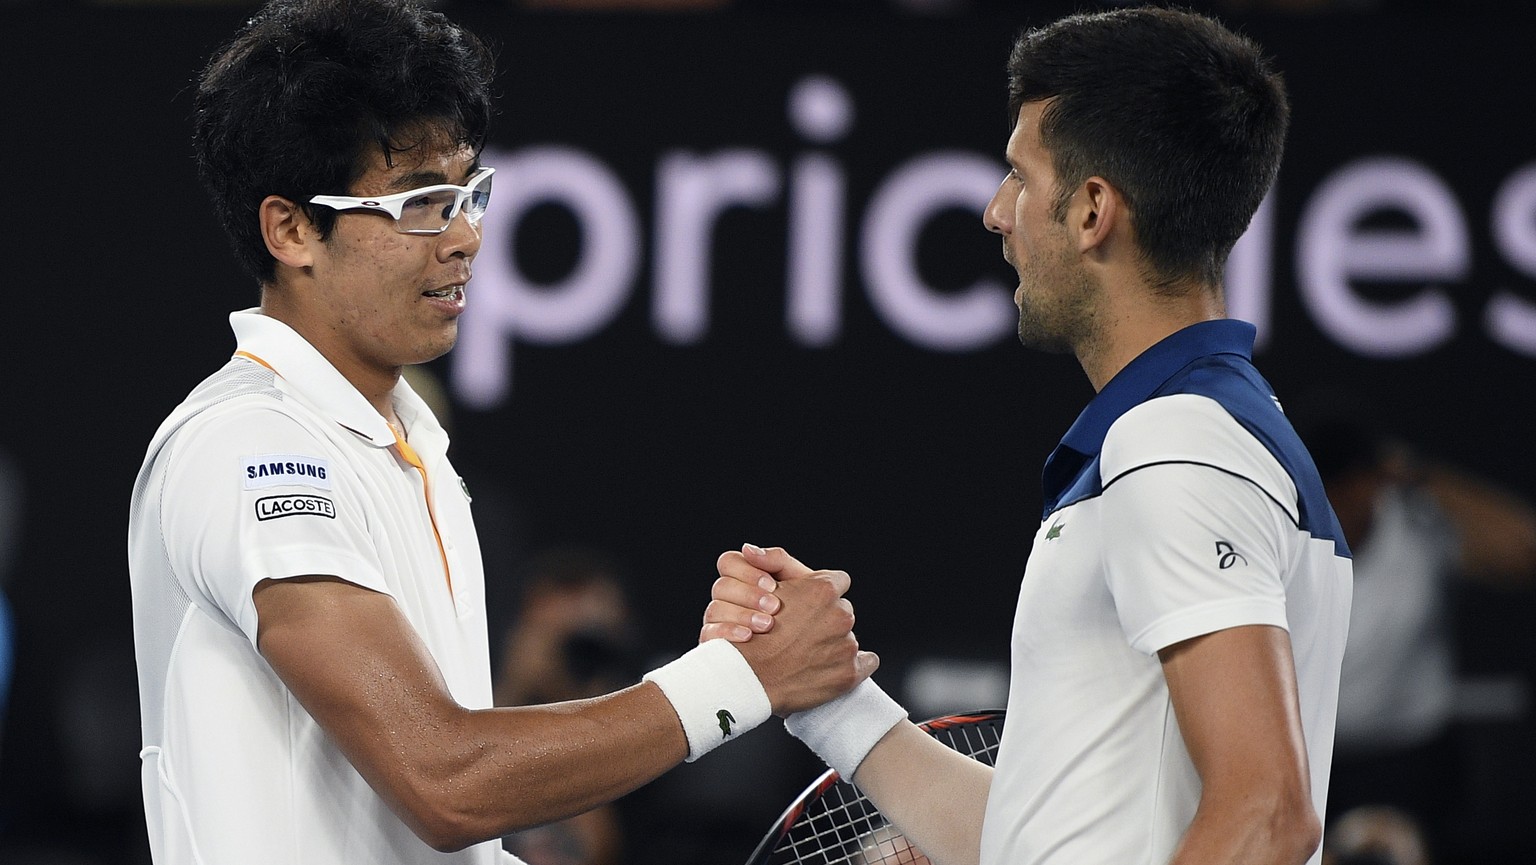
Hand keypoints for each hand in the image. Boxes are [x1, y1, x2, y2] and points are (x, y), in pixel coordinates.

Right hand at [701, 544, 810, 642]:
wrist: (813, 648)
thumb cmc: (807, 610)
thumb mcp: (800, 582)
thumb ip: (777, 561)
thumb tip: (748, 548)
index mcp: (743, 578)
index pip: (729, 562)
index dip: (747, 572)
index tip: (772, 585)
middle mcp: (728, 597)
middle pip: (721, 586)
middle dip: (749, 595)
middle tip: (774, 607)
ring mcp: (720, 620)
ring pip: (714, 609)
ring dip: (741, 614)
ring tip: (767, 625)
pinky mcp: (717, 643)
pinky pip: (708, 634)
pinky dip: (727, 632)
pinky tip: (748, 636)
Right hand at [702, 544, 877, 714]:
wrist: (746, 679)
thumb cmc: (751, 633)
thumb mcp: (762, 587)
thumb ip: (777, 563)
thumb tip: (765, 552)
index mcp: (823, 591)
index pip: (837, 580)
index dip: (821, 591)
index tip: (811, 602)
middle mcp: (840, 615)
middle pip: (842, 609)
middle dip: (825, 617)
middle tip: (802, 631)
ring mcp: (846, 645)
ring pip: (847, 636)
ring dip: (832, 641)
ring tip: (806, 653)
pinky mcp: (849, 673)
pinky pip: (867, 662)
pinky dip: (857, 664)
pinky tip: (838, 666)